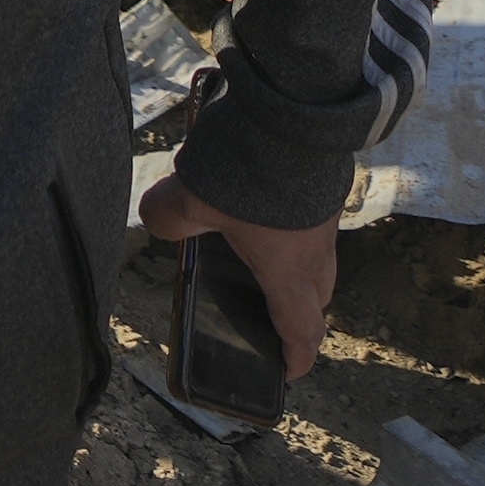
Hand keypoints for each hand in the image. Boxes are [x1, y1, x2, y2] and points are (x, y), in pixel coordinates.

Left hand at [137, 176, 335, 378]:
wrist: (294, 116)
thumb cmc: (249, 171)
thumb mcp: (190, 201)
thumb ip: (166, 219)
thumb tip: (158, 220)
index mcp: (288, 273)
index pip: (302, 331)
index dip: (296, 357)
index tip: (288, 370)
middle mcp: (315, 251)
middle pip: (316, 298)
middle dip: (299, 313)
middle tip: (274, 313)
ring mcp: (326, 218)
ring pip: (319, 259)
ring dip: (300, 267)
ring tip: (266, 256)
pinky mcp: (326, 187)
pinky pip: (315, 222)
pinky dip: (298, 228)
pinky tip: (269, 207)